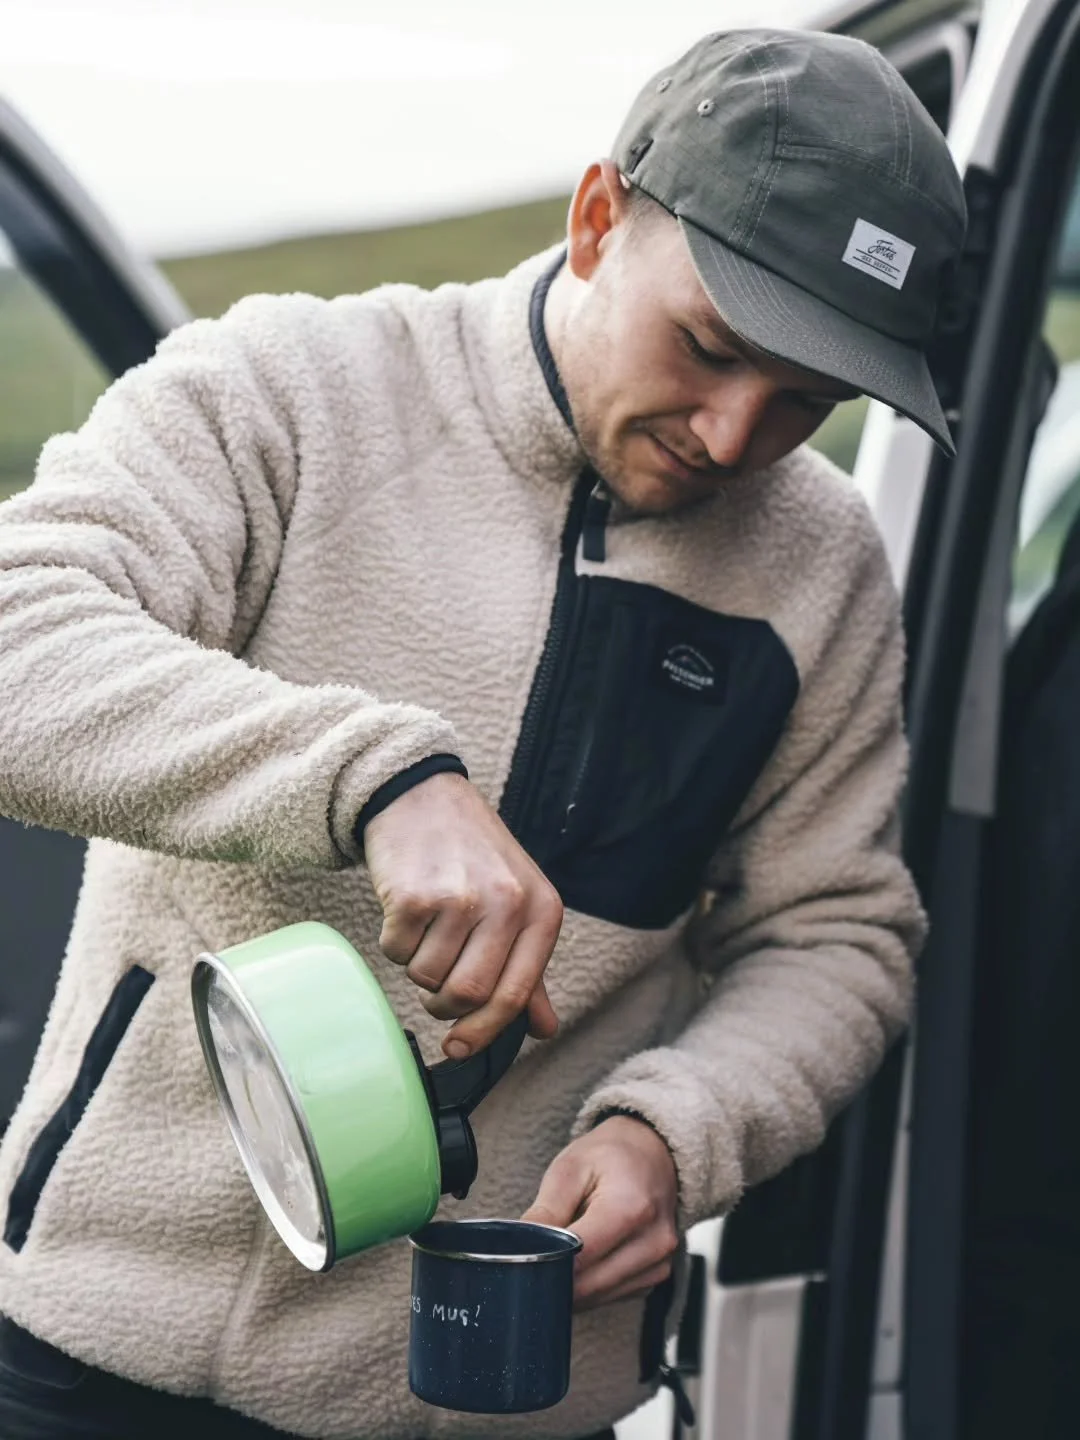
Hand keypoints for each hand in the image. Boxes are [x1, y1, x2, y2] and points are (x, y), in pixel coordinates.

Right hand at [362, 772, 562, 1058]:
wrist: (423, 796)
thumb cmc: (474, 855)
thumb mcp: (518, 901)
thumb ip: (530, 968)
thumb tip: (544, 1029)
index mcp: (541, 910)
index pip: (516, 995)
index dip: (485, 1032)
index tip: (459, 1048)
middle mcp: (505, 903)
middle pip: (468, 995)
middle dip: (445, 1005)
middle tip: (436, 987)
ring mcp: (458, 898)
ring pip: (428, 978)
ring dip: (419, 968)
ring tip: (427, 929)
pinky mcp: (412, 895)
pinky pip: (396, 952)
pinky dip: (396, 943)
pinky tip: (407, 910)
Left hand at [522, 1115, 678, 1308]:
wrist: (653, 1152)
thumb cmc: (609, 1156)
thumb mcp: (571, 1168)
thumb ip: (546, 1211)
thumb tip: (520, 1250)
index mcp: (632, 1208)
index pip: (580, 1259)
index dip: (545, 1264)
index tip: (521, 1260)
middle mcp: (654, 1243)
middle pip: (589, 1286)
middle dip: (554, 1280)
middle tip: (529, 1261)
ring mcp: (659, 1263)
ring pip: (598, 1297)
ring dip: (572, 1286)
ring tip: (558, 1253)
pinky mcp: (656, 1276)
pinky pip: (612, 1295)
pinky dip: (590, 1285)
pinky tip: (582, 1260)